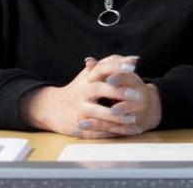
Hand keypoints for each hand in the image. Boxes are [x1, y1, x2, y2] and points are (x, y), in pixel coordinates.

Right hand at [20, 55, 155, 137]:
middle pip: (100, 90)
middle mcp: (82, 93)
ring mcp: (80, 111)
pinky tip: (128, 131)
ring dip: (118, 119)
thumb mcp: (91, 75)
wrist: (54, 108)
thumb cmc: (80, 88)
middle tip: (138, 96)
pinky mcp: (80, 128)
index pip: (102, 68)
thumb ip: (112, 66)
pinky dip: (114, 133)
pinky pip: (98, 132)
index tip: (132, 67)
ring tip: (133, 119)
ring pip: (100, 116)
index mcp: (87, 79)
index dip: (117, 66)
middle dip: (119, 92)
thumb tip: (134, 59)